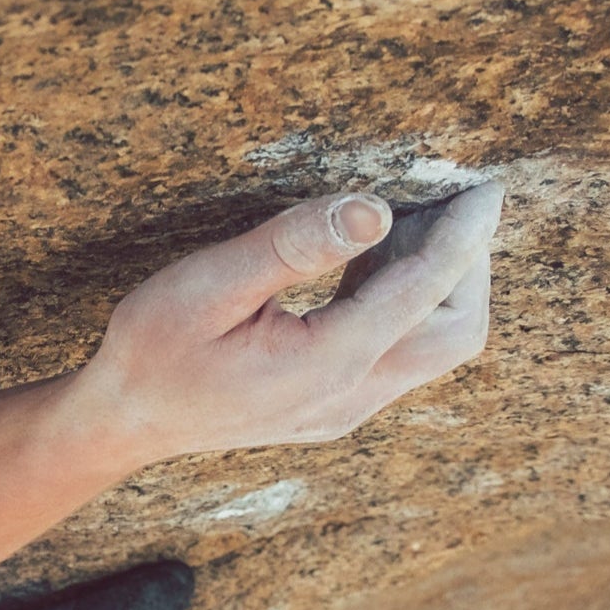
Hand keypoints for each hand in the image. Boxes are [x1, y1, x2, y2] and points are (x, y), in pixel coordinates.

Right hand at [76, 181, 499, 458]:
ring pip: (435, 348)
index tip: (485, 188)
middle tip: (454, 202)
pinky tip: (375, 259)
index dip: (463, 235)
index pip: (424, 291)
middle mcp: (351, 396)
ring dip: (442, 285)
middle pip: (457, 332)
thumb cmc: (153, 349)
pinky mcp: (337, 406)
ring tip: (415, 220)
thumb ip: (292, 246)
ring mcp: (347, 408)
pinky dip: (410, 305)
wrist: (124, 421)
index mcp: (327, 364)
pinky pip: (401, 355)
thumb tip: (372, 209)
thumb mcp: (207, 284)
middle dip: (470, 264)